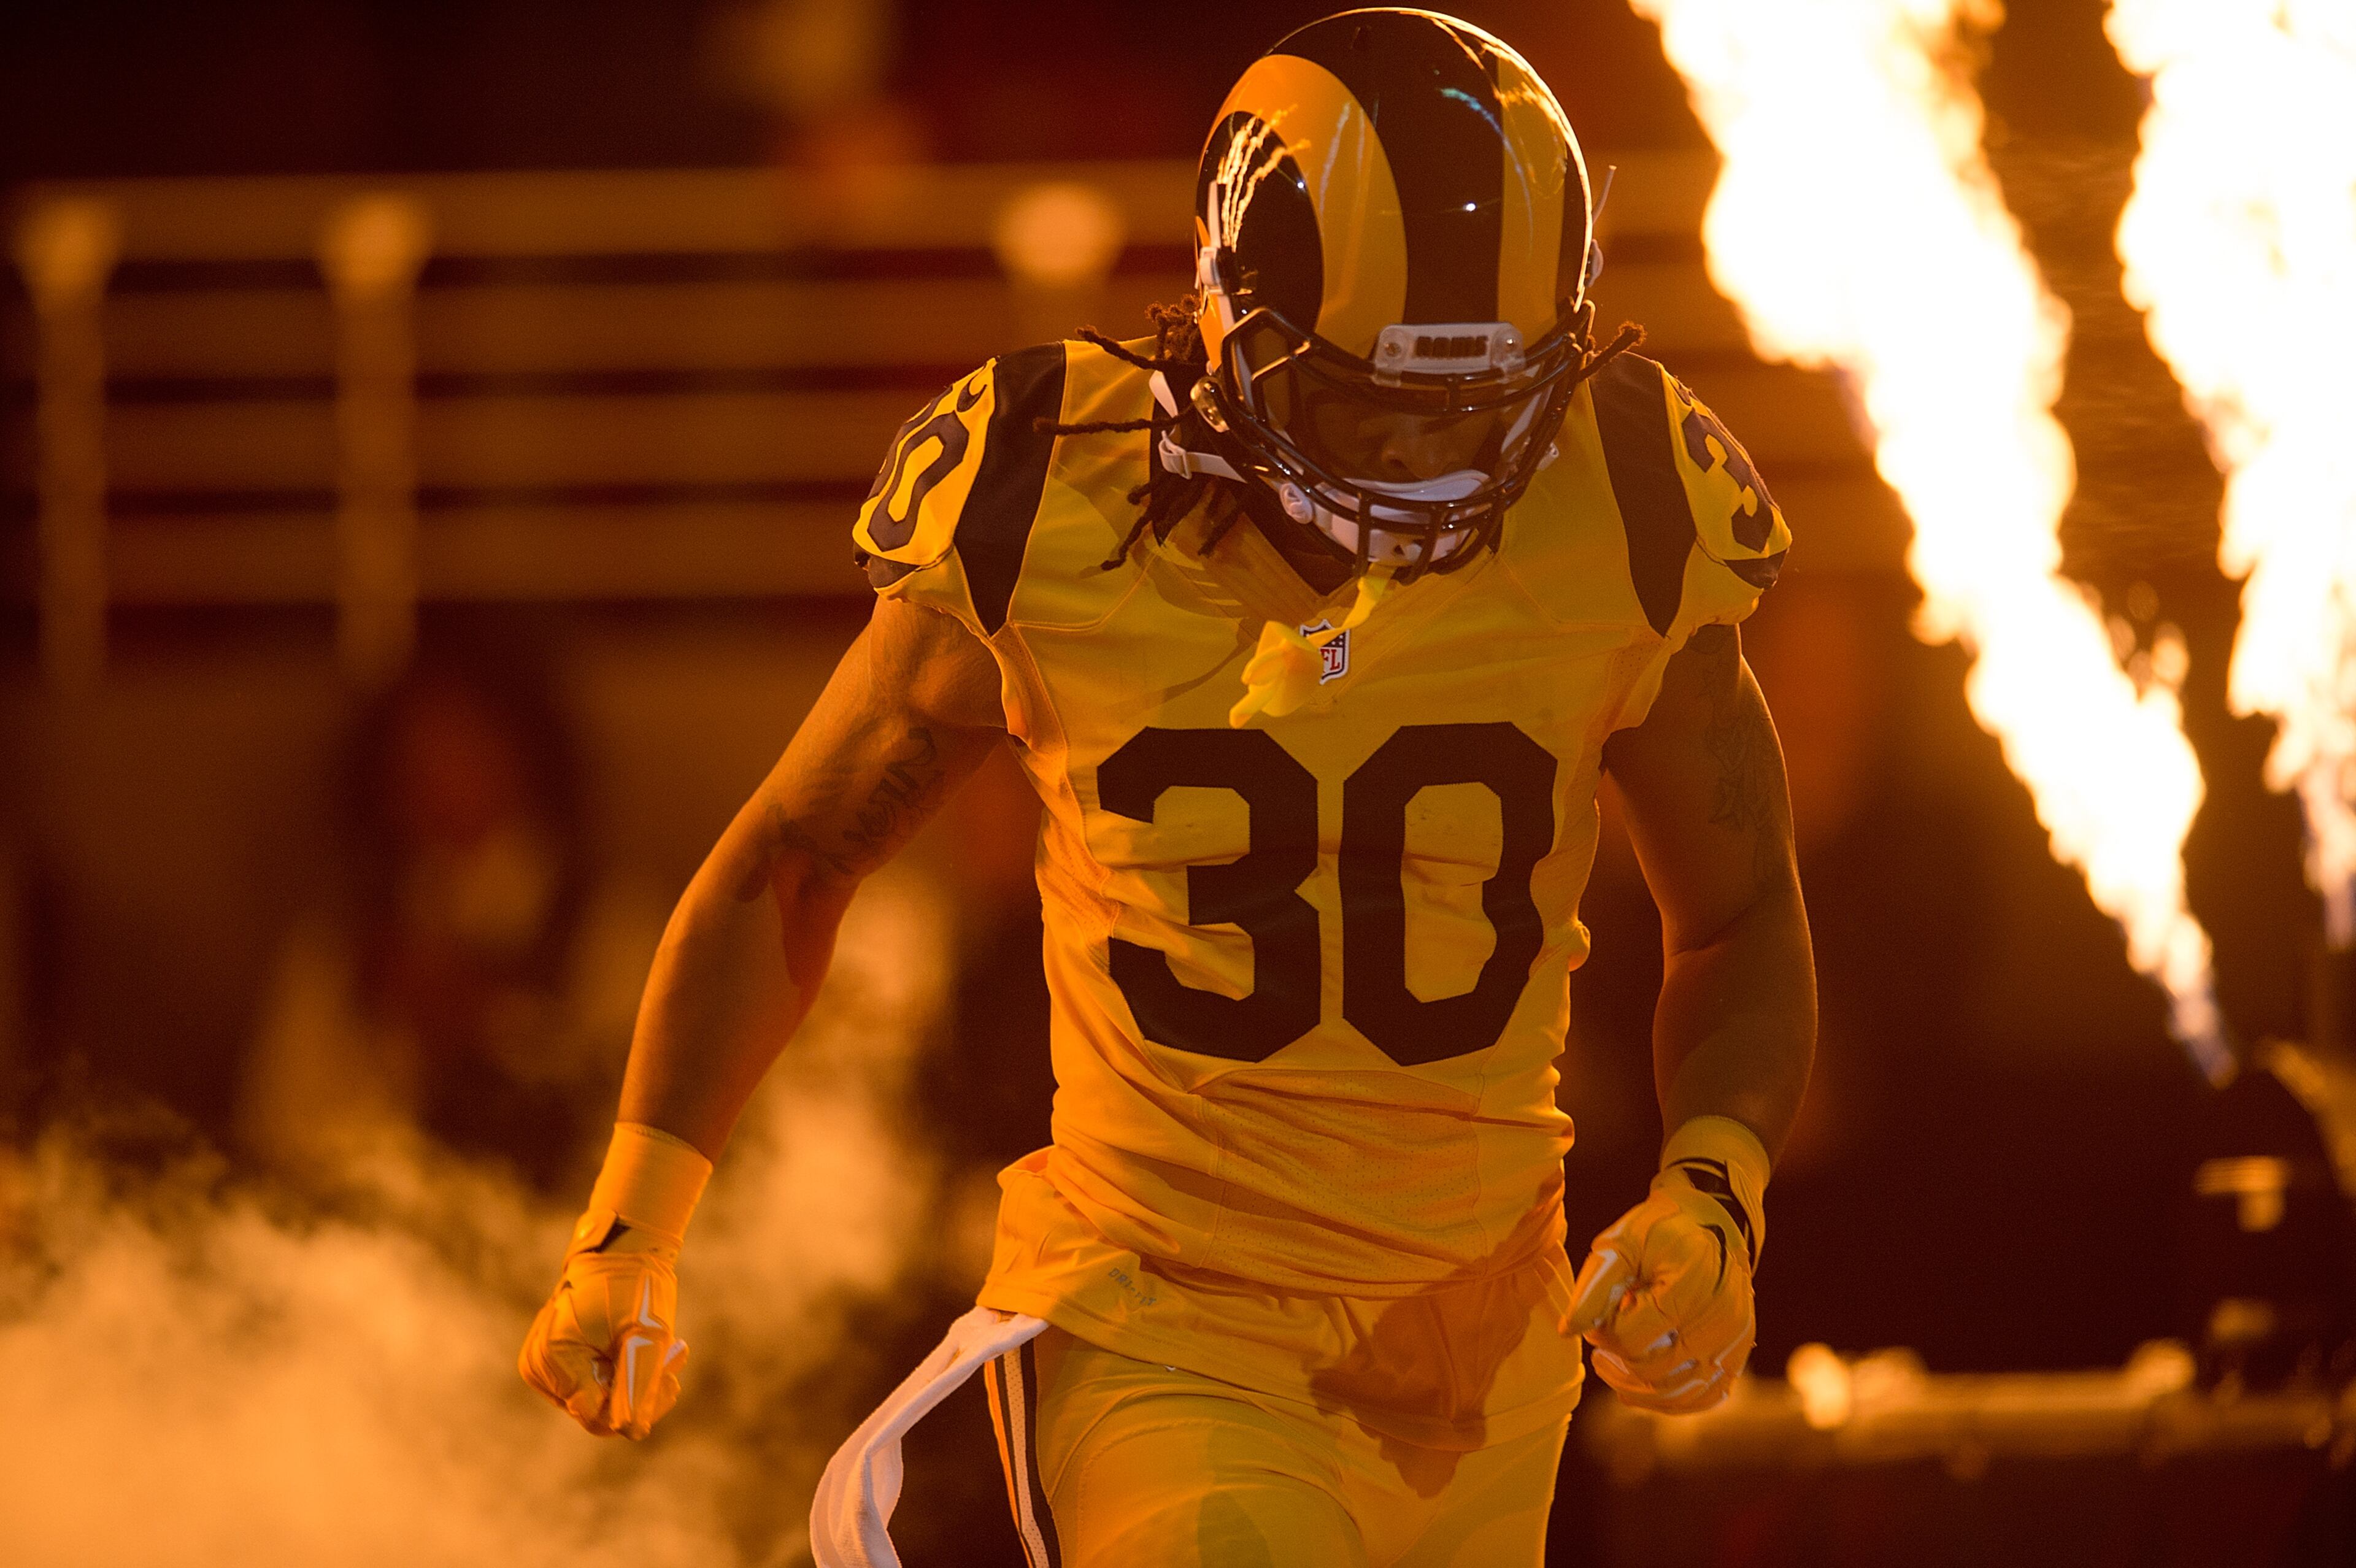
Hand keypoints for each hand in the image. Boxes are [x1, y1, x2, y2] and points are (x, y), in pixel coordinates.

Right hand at [519, 1208, 688, 1438]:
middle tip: (676, 1362)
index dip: (638, 1408)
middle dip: (642, 1390)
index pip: (596, 1414)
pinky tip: (651, 1347)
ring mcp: (543, 1365)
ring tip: (672, 1350)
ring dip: (637, 1379)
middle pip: (598, 1409)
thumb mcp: (645, 1335)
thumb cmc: (633, 1286)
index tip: (672, 1382)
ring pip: (599, 1397)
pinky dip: (623, 1370)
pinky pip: (593, 1381)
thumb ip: (637, 1385)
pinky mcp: (555, 1361)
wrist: (619, 1250)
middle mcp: (539, 1367)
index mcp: (554, 1358)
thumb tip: (632, 1432)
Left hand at [1566, 1116, 1766, 1413]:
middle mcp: (1718, 1321)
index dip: (1603, 1333)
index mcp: (1687, 1289)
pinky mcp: (1739, 1352)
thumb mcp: (1619, 1244)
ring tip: (1614, 1364)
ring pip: (1677, 1394)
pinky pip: (1705, 1396)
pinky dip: (1671, 1400)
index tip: (1600, 1313)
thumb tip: (1568, 1331)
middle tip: (1605, 1333)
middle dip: (1618, 1357)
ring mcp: (1733, 1341)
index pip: (1630, 1341)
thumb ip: (1593, 1288)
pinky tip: (1644, 1384)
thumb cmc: (1659, 1230)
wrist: (1712, 1219)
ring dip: (1637, 1387)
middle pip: (1652, 1371)